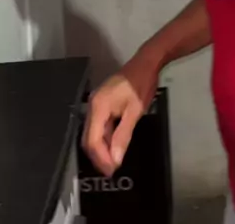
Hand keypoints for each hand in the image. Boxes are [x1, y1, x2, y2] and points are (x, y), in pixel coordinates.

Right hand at [82, 50, 158, 176]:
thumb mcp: (135, 111)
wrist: (146, 63)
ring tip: (114, 162)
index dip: (100, 158)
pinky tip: (114, 146)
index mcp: (98, 106)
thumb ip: (123, 136)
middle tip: (111, 170)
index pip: (92, 139)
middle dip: (99, 156)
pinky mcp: (102, 104)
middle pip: (89, 138)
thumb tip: (115, 159)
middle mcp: (92, 105)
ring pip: (93, 133)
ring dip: (102, 148)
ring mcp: (96, 104)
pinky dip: (105, 137)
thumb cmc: (141, 84)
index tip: (111, 170)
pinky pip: (99, 125)